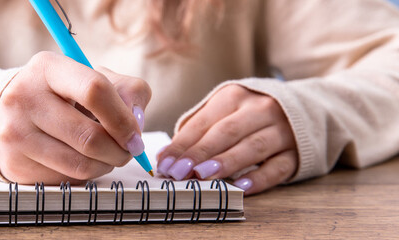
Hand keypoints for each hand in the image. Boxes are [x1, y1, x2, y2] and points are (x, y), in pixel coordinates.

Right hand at [0, 51, 151, 184]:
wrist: (7, 113)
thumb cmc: (62, 95)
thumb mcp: (92, 78)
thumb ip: (127, 91)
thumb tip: (136, 124)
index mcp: (47, 67)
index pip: (95, 90)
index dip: (123, 118)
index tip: (136, 136)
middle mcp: (24, 97)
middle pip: (90, 136)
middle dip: (119, 151)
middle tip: (127, 152)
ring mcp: (15, 133)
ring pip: (80, 164)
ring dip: (105, 166)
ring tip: (107, 156)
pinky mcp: (14, 163)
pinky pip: (65, 179)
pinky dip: (83, 174)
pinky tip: (80, 161)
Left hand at [156, 84, 296, 194]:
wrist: (304, 108)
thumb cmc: (247, 114)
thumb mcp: (222, 111)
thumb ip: (196, 130)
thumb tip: (166, 156)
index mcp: (234, 96)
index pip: (204, 122)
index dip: (182, 143)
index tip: (165, 162)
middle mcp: (260, 109)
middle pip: (226, 132)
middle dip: (200, 153)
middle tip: (179, 171)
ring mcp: (282, 130)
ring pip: (252, 147)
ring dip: (226, 163)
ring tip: (203, 176)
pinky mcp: (297, 152)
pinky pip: (278, 167)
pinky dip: (260, 178)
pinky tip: (241, 187)